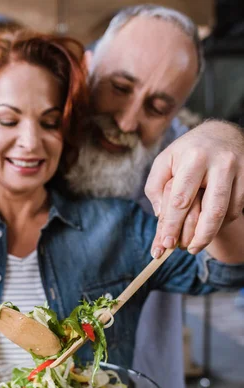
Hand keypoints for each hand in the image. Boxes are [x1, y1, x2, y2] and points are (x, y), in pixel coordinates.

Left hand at [145, 121, 243, 256]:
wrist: (221, 134)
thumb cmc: (187, 152)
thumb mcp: (165, 161)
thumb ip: (155, 187)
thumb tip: (160, 216)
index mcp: (194, 158)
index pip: (181, 200)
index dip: (173, 225)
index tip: (166, 244)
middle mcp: (221, 163)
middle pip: (213, 211)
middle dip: (200, 237)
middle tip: (189, 251)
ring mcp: (240, 170)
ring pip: (228, 212)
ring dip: (213, 232)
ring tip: (198, 241)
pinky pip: (238, 208)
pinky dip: (225, 221)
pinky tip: (212, 224)